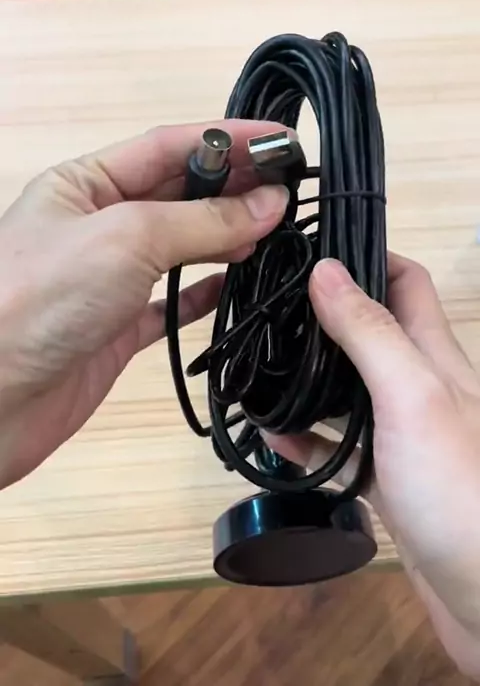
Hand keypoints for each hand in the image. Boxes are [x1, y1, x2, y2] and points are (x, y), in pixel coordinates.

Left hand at [0, 121, 287, 489]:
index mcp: (84, 182)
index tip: (283, 142)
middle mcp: (97, 224)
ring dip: (227, 236)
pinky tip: (235, 284)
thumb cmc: (40, 298)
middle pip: (178, 193)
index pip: (169, 146)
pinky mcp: (117, 328)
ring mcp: (108, 278)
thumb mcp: (126, 238)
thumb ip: (202, 219)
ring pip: (180, 245)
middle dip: (233, 186)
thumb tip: (270, 201)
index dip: (228, 139)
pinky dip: (205, 292)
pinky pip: (171, 302)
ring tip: (275, 232)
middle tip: (291, 190)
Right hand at [266, 254, 479, 677]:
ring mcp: (401, 435)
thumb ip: (370, 333)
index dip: (365, 256)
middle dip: (321, 316)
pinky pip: (338, 446)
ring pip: (348, 390)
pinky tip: (270, 434)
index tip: (310, 252)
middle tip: (267, 313)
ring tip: (256, 370)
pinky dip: (304, 436)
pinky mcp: (386, 479)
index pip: (404, 281)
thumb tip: (325, 268)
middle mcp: (419, 387)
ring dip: (307, 377)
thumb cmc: (457, 486)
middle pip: (368, 333)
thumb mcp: (412, 394)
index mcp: (432, 355)